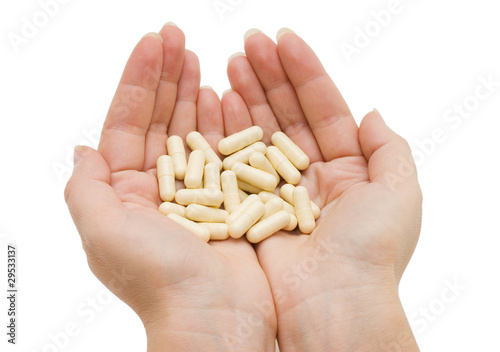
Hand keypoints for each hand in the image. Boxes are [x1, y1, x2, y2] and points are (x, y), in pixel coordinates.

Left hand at [65, 24, 275, 351]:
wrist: (216, 318)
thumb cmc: (158, 280)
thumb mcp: (103, 232)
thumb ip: (85, 187)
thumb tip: (81, 148)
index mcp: (124, 193)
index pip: (127, 123)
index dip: (139, 81)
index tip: (153, 42)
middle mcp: (157, 189)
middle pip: (160, 120)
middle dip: (167, 77)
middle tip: (178, 36)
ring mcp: (196, 191)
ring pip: (193, 131)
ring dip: (195, 93)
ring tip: (199, 58)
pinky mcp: (229, 198)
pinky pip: (225, 152)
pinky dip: (225, 123)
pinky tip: (225, 96)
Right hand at [225, 28, 421, 350]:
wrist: (330, 304)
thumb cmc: (369, 250)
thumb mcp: (398, 192)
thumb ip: (388, 149)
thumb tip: (371, 112)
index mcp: (348, 168)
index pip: (323, 108)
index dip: (304, 72)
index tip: (282, 40)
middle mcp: (311, 175)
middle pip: (288, 114)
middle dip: (270, 76)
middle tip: (248, 42)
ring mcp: (277, 189)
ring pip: (260, 132)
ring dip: (247, 95)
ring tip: (231, 61)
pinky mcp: (250, 206)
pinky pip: (237, 162)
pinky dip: (228, 132)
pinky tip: (218, 101)